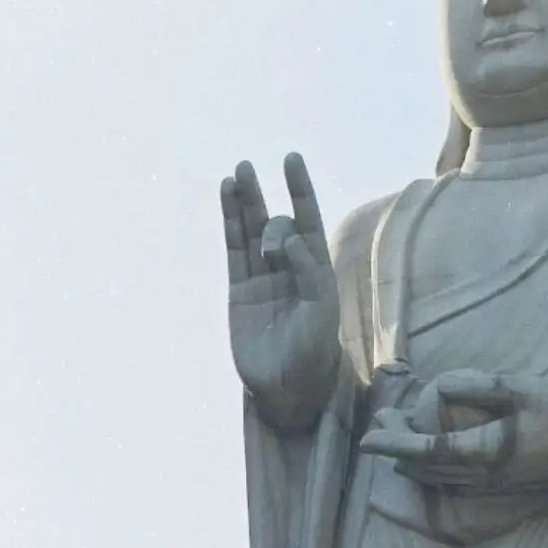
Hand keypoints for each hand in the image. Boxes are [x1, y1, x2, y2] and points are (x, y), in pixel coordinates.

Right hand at [221, 152, 339, 420]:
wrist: (290, 387)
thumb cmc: (315, 351)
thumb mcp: (321, 311)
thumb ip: (309, 273)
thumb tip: (288, 240)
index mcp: (316, 268)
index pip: (308, 219)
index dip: (299, 189)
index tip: (291, 160)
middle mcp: (289, 266)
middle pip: (277, 222)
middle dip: (267, 203)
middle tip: (253, 175)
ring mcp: (262, 276)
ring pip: (252, 229)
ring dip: (246, 200)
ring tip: (239, 171)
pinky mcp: (239, 289)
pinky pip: (233, 250)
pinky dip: (229, 223)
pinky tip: (226, 197)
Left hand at [359, 369, 547, 490]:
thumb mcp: (520, 388)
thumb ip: (478, 386)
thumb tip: (438, 386)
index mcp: (486, 451)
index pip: (428, 450)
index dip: (395, 443)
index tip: (368, 438)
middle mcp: (482, 476)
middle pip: (426, 467)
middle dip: (396, 448)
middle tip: (379, 422)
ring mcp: (489, 486)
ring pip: (436, 478)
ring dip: (410, 459)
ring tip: (394, 432)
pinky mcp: (497, 486)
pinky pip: (451, 482)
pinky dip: (429, 467)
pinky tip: (425, 453)